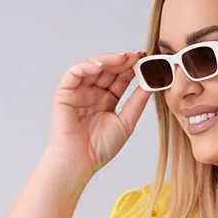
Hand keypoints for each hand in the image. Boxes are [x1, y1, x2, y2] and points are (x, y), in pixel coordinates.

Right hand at [47, 50, 151, 177]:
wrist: (79, 161)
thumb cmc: (100, 148)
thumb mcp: (126, 122)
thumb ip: (138, 102)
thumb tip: (152, 83)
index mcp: (107, 100)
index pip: (121, 79)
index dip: (133, 68)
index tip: (146, 60)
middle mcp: (93, 93)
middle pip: (109, 70)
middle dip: (123, 61)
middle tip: (137, 55)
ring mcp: (79, 91)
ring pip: (94, 68)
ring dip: (108, 60)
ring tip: (123, 58)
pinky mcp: (66, 92)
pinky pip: (75, 73)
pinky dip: (88, 66)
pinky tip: (101, 65)